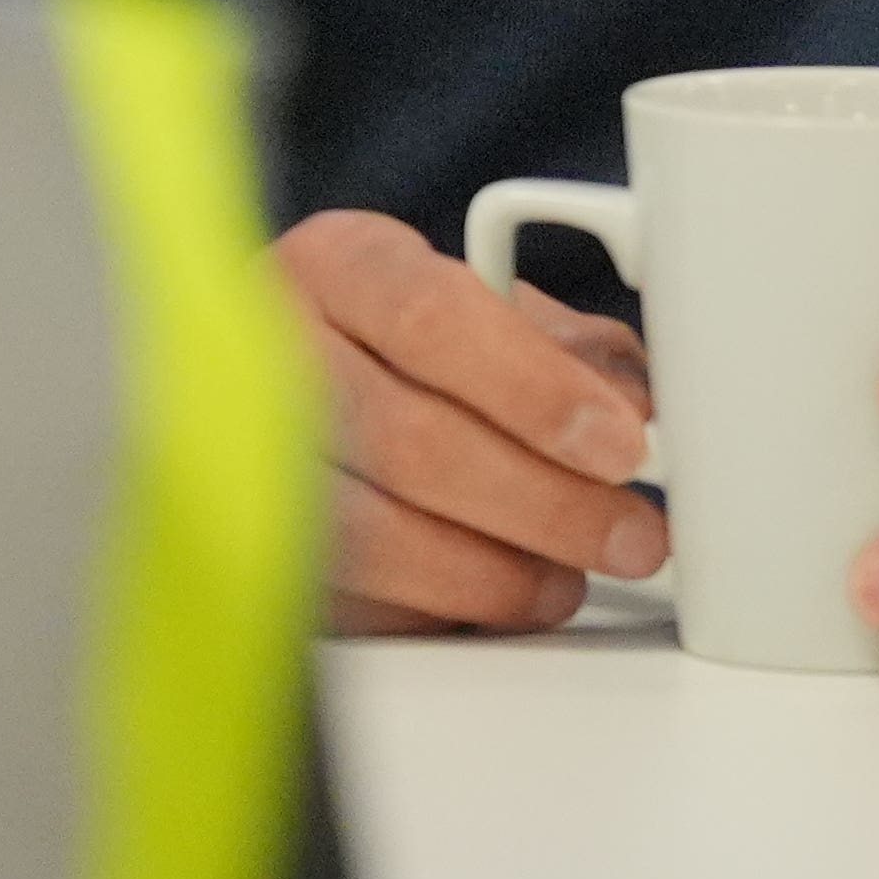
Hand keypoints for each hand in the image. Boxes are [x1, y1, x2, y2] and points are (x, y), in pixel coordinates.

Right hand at [279, 207, 667, 634]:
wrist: (278, 385)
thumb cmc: (392, 342)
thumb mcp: (477, 307)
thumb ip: (564, 346)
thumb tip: (638, 407)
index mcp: (339, 265)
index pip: (433, 317)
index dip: (537, 390)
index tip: (622, 444)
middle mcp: (271, 351)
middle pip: (410, 439)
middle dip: (544, 503)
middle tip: (630, 535)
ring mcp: (239, 455)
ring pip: (372, 533)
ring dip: (493, 573)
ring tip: (566, 580)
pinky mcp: (242, 546)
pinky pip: (348, 599)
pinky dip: (434, 612)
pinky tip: (494, 603)